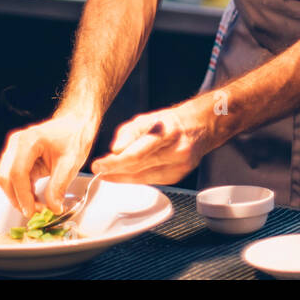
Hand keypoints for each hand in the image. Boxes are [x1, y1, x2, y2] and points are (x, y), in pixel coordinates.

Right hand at [0, 108, 99, 217]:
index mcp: (28, 141)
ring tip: (37, 207)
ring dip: (18, 196)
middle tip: (34, 212)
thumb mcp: (71, 162)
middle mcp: (16, 143)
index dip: (22, 196)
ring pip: (6, 180)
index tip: (32, 211)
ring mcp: (14, 150)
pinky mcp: (17, 158)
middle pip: (5, 177)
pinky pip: (14, 179)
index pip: (17, 173)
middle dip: (17, 198)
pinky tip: (35, 199)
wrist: (75, 125)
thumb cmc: (73, 137)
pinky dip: (22, 191)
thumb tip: (53, 208)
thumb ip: (59, 186)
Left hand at [90, 100, 212, 185]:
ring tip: (108, 174)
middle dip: (115, 170)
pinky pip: (152, 181)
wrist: (200, 126)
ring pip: (144, 177)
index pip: (136, 153)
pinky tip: (125, 176)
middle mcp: (176, 150)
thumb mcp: (148, 118)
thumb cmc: (171, 121)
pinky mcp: (179, 176)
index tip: (99, 164)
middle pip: (139, 167)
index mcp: (167, 131)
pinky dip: (136, 179)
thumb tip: (114, 150)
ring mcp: (180, 166)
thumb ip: (128, 133)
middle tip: (99, 169)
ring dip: (123, 177)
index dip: (115, 162)